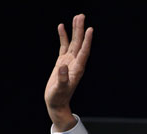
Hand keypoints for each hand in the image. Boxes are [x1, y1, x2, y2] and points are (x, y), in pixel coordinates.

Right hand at [44, 14, 92, 130]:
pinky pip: (64, 46)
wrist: (56, 103)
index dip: (87, 41)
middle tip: (81, 16)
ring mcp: (69, 61)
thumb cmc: (58, 98)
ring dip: (75, 31)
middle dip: (81, 30)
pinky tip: (61, 27)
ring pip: (73, 43)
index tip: (90, 29)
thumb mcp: (60, 90)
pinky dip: (63, 37)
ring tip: (76, 18)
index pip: (84, 52)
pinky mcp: (62, 61)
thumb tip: (62, 66)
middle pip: (80, 44)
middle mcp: (75, 63)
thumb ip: (62, 79)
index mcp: (77, 69)